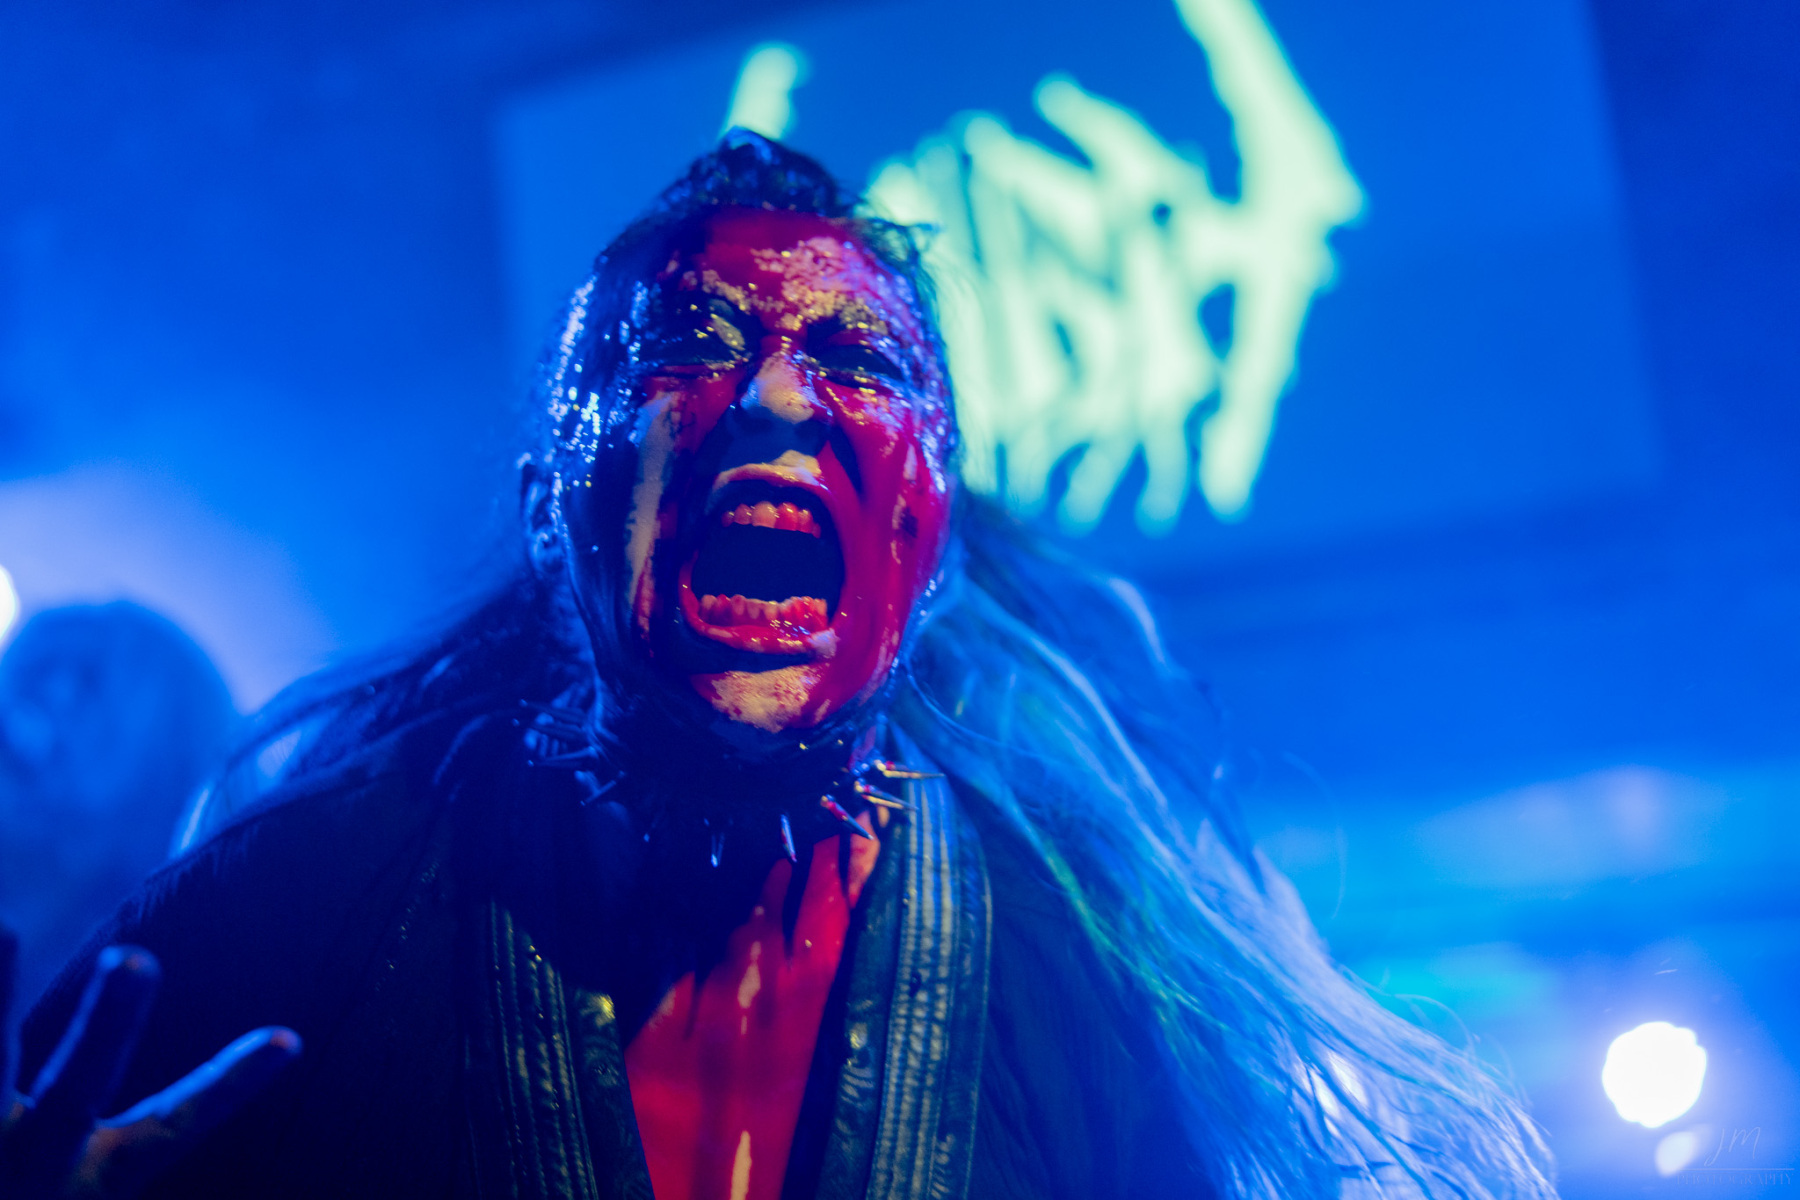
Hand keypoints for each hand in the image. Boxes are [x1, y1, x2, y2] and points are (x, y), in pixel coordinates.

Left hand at [0, 927, 300, 1197]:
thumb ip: (116, 1155)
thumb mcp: (84, 1189)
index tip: (288, 1040)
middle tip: (134, 958)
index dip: (231, 1086)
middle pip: (77, 1088)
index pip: (175, 1128)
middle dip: (108, 1026)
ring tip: (4, 929)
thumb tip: (262, 1059)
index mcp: (90, 1184)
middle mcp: (32, 1164)